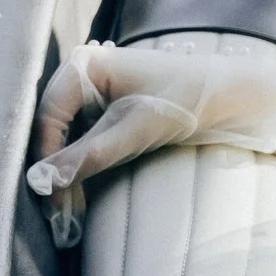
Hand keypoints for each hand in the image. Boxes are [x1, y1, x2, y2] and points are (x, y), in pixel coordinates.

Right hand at [27, 33, 275, 237]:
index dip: (46, 154)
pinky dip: (85, 166)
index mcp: (86, 66)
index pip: (49, 113)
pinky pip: (87, 140)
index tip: (47, 191)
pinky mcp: (110, 112)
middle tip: (56, 209)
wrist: (228, 97)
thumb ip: (90, 155)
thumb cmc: (185, 101)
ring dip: (69, 173)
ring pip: (70, 138)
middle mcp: (85, 75)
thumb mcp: (135, 130)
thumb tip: (46, 180)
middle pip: (56, 127)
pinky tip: (82, 194)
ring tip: (69, 210)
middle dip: (56, 169)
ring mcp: (97, 94)